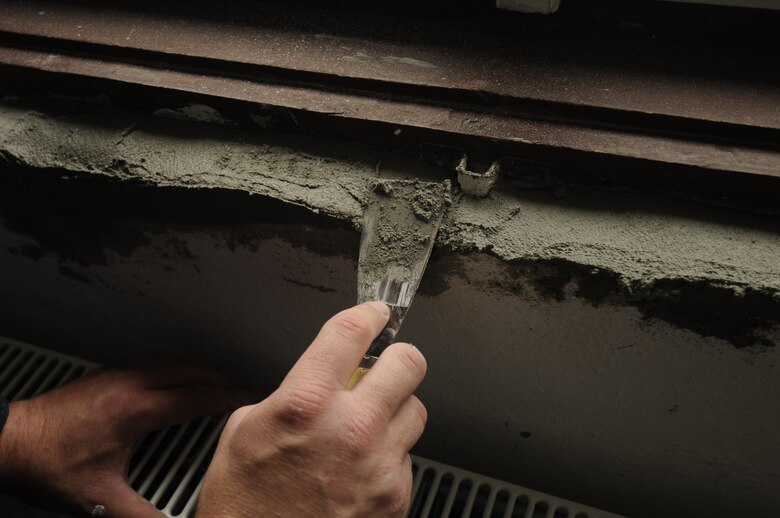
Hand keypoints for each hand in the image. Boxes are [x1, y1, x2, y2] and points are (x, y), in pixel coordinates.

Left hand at [0, 361, 252, 516]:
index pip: (198, 396)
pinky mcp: (106, 374)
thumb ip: (140, 517)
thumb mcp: (100, 500)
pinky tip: (172, 383)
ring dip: (197, 370)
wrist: (9, 441)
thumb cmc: (50, 465)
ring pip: (171, 361)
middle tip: (237, 390)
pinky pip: (153, 362)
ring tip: (212, 384)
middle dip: (219, 378)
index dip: (229, 397)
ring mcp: (118, 374)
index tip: (249, 397)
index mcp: (138, 409)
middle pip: (190, 369)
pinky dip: (174, 369)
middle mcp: (131, 383)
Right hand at [197, 301, 427, 517]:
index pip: (351, 333)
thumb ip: (288, 396)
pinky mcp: (395, 496)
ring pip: (416, 410)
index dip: (368, 314)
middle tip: (384, 367)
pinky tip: (362, 469)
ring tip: (367, 427)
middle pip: (408, 363)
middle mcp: (350, 429)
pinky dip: (390, 456)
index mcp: (306, 404)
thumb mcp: (242, 433)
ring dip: (395, 410)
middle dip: (397, 359)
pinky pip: (407, 457)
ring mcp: (379, 465)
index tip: (375, 313)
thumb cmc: (245, 506)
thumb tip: (317, 382)